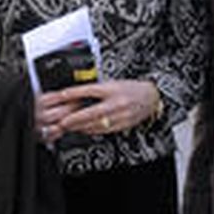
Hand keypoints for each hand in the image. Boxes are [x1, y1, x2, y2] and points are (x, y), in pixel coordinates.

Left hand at [36, 78, 159, 142]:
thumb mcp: (112, 83)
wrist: (151, 97)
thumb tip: (76, 94)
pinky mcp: (123, 125)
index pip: (90, 90)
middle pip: (91, 112)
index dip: (75, 93)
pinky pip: (104, 130)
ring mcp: (120, 115)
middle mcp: (117, 103)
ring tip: (70, 127)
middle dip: (74, 118)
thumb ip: (96, 89)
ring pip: (96, 124)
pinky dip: (92, 130)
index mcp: (113, 88)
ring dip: (81, 126)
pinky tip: (84, 129)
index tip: (62, 96)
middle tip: (63, 121)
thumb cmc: (131, 89)